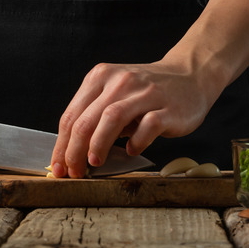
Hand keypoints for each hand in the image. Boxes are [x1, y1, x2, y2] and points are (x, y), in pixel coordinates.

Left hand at [50, 0, 248, 177]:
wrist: (190, 76)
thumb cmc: (147, 92)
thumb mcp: (114, 94)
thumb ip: (94, 116)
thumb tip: (71, 153)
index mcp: (100, 77)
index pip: (71, 115)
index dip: (62, 145)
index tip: (58, 167)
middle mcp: (120, 81)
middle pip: (86, 119)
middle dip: (74, 151)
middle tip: (73, 171)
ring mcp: (144, 93)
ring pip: (111, 118)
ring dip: (98, 144)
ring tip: (94, 163)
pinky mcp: (168, 107)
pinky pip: (147, 126)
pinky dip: (137, 142)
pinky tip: (132, 151)